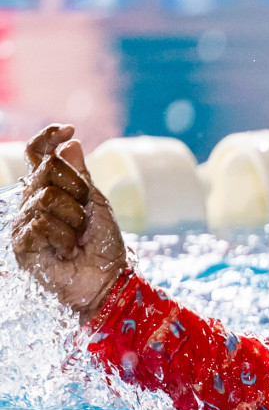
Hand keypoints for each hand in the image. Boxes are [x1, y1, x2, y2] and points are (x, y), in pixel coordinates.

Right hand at [11, 124, 128, 322]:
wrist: (107, 281)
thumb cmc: (104, 246)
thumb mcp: (97, 205)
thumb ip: (81, 175)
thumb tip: (71, 143)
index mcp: (50, 191)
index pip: (38, 156)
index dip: (47, 138)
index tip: (68, 128)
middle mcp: (32, 203)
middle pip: (47, 172)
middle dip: (76, 192)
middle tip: (85, 217)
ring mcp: (24, 223)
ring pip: (46, 198)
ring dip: (73, 219)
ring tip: (77, 238)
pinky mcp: (21, 244)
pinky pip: (41, 223)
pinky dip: (63, 237)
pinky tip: (65, 251)